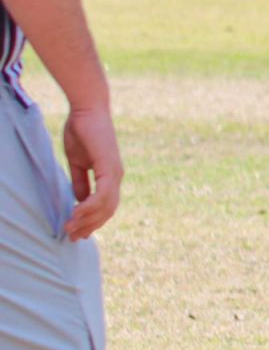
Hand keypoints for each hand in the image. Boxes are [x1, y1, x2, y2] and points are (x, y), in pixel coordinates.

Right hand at [60, 106, 123, 239]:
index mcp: (110, 176)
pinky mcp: (109, 166)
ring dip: (88, 220)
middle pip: (108, 211)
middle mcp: (116, 177)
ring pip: (106, 206)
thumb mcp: (78, 163)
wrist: (87, 111)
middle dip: (90, 226)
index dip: (92, 221)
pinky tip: (77, 213)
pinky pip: (103, 193)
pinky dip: (90, 206)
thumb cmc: (82, 132)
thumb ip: (81, 182)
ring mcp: (115, 172)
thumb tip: (79, 200)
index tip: (76, 232)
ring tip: (70, 228)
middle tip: (72, 237)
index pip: (106, 206)